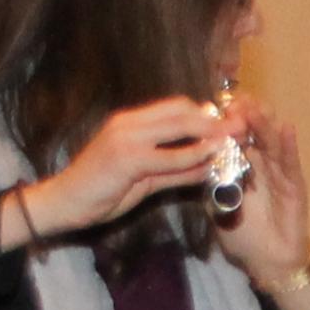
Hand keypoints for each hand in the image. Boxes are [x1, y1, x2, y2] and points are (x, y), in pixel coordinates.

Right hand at [21, 97, 229, 238]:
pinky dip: (194, 158)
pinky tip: (213, 161)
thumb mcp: (143, 178)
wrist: (65, 202)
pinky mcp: (127, 158)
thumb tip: (207, 165)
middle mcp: (129, 123)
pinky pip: (169, 157)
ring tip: (237, 142)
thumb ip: (174, 170)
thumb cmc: (102, 190)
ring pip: (179, 127)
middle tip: (244, 128)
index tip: (231, 124)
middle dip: (217, 120)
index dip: (207, 114)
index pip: (177, 107)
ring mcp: (126, 137)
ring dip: (212, 134)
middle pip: (183, 111)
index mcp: (131, 121)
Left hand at [208, 97, 309, 309]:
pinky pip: (291, 163)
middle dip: (244, 114)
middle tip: (232, 101)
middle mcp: (262, 163)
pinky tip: (286, 128)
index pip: (235, 134)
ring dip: (263, 123)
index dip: (225, 119)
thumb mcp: (216, 205)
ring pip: (272, 141)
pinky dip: (289, 145)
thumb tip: (190, 160)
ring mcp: (280, 172)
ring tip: (254, 107)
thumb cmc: (243, 235)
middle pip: (254, 130)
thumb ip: (208, 182)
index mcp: (242, 165)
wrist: (267, 262)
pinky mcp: (295, 186)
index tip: (212, 106)